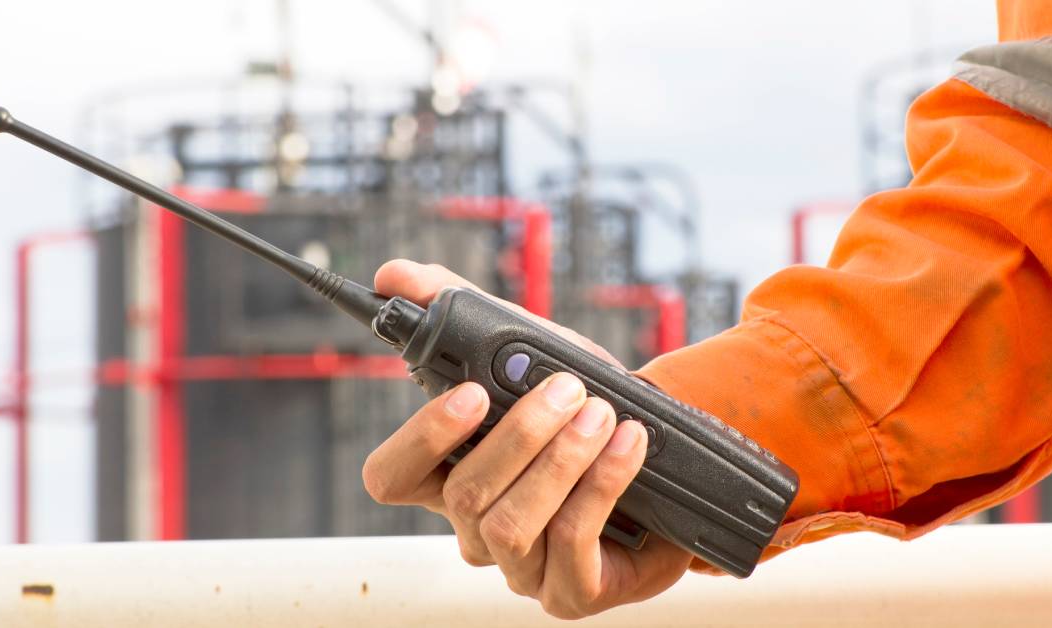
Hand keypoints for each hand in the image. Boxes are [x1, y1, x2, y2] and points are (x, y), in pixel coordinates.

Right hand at [362, 259, 692, 618]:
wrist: (661, 464)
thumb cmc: (580, 408)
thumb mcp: (527, 349)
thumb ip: (458, 309)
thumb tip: (394, 277)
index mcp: (448, 479)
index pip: (390, 477)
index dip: (419, 439)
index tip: (469, 392)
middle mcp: (473, 529)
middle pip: (464, 494)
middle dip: (519, 435)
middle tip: (565, 389)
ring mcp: (519, 567)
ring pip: (511, 524)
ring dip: (559, 461)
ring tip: (598, 414)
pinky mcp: (569, 591)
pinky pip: (569, 543)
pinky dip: (600, 484)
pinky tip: (626, 444)